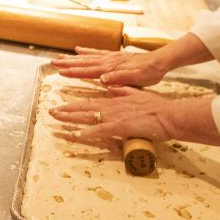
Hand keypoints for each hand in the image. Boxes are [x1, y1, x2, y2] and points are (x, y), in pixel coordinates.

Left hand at [49, 86, 219, 147]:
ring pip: (89, 117)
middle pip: (84, 108)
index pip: (90, 103)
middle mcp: (112, 106)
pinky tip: (77, 134)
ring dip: (71, 119)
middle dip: (66, 111)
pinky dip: (88, 132)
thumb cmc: (156, 107)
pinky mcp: (121, 126)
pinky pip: (101, 130)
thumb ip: (122, 90)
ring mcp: (116, 116)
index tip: (61, 106)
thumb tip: (110, 86)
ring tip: (57, 120)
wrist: (169, 115)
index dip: (74, 105)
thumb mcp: (137, 94)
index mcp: (115, 100)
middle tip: (51, 112)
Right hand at [50, 46, 168, 86]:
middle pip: (84, 62)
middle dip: (68, 63)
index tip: (60, 72)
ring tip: (60, 57)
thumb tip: (102, 79)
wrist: (159, 61)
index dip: (73, 71)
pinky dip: (86, 50)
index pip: (88, 70)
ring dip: (73, 57)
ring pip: (87, 56)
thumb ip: (119, 78)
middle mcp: (108, 61)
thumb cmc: (148, 73)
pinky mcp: (114, 55)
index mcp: (111, 68)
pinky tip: (79, 49)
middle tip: (52, 63)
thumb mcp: (136, 79)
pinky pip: (96, 52)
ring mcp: (110, 57)